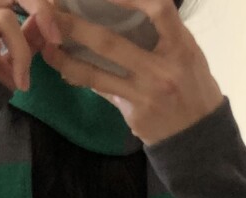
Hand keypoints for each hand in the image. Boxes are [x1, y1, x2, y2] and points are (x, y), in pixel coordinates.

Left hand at [41, 0, 224, 145]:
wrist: (198, 136)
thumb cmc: (194, 88)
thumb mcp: (188, 54)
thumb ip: (164, 33)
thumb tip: (132, 7)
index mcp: (181, 47)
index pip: (158, 9)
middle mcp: (162, 69)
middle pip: (110, 43)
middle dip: (76, 27)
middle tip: (52, 14)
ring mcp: (145, 94)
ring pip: (96, 73)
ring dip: (66, 60)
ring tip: (47, 48)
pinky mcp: (133, 113)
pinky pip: (101, 91)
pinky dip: (82, 79)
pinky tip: (65, 70)